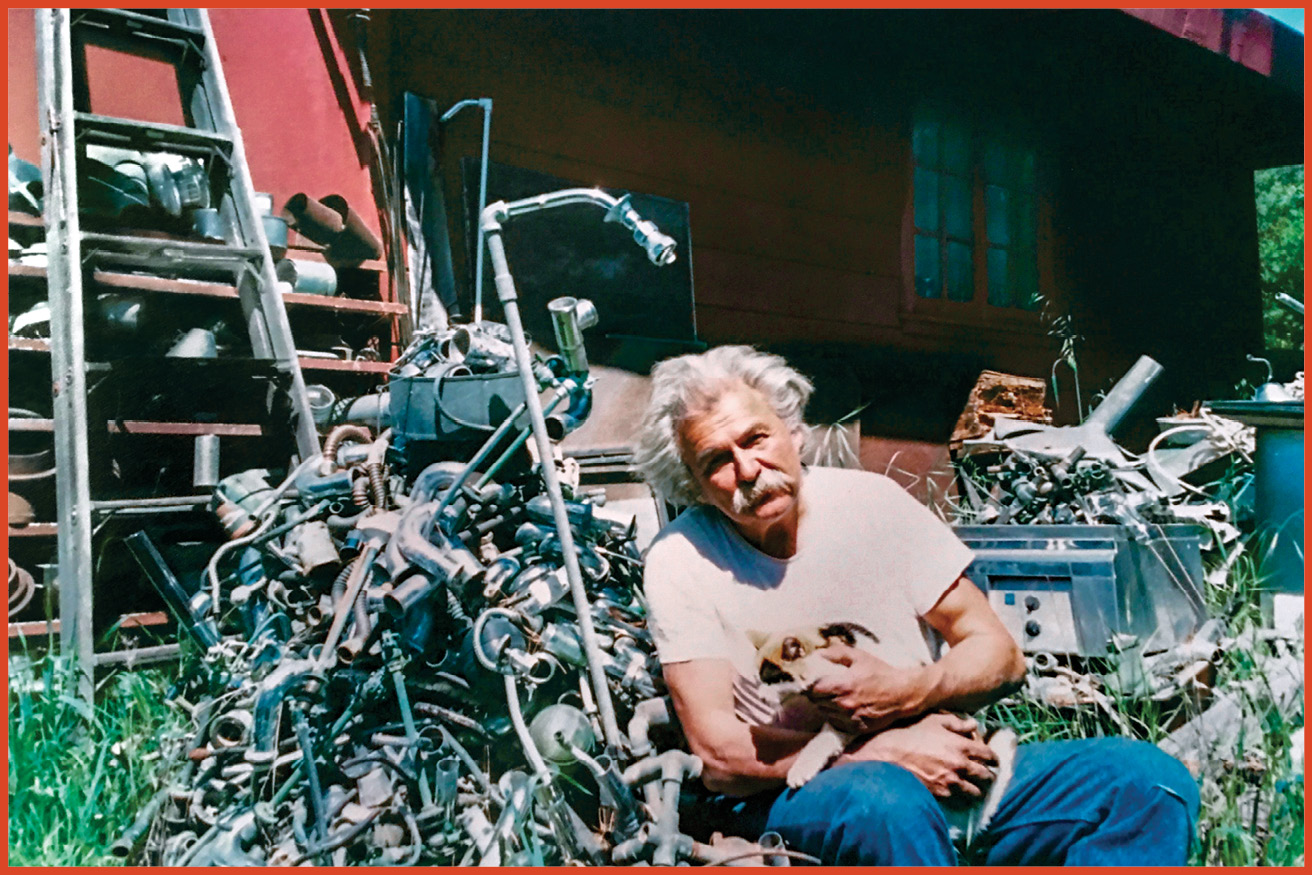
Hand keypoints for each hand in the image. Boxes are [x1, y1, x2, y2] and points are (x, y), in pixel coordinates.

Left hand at [807, 644, 927, 732]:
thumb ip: (837, 653)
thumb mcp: (860, 657)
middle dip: (817, 695)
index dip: (810, 685)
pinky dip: (836, 716)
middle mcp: (844, 704)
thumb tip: (819, 653)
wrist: (902, 694)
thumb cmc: (880, 673)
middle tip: (823, 688)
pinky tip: (843, 708)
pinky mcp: (857, 729)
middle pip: (817, 702)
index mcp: (843, 686)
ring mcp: (850, 719)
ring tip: (835, 697)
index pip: (813, 689)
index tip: (812, 681)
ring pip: (826, 713)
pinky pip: (837, 723)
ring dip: (826, 706)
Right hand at [839, 712, 998, 802]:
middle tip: (987, 775)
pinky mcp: (941, 794)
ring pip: (975, 792)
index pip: (989, 755)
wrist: (889, 755)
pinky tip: (956, 793)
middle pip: (986, 776)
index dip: (994, 758)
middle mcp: (961, 765)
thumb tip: (973, 725)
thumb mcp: (932, 721)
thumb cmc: (909, 733)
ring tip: (974, 788)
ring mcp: (951, 782)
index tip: (993, 760)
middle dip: (988, 776)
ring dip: (976, 789)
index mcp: (962, 745)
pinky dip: (960, 797)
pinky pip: (958, 799)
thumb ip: (956, 723)